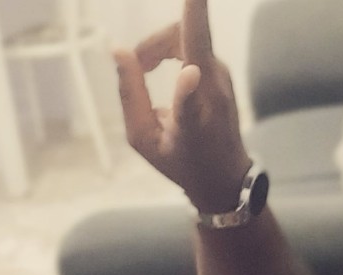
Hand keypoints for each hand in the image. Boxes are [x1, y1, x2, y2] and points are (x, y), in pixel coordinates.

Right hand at [114, 0, 251, 213]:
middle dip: (153, 42)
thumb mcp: (145, 140)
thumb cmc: (182, 162)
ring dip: (159, 46)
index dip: (193, 30)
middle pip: (182, 35)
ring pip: (187, 36)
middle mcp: (213, 89)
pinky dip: (168, 49)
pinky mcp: (222, 72)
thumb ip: (130, 96)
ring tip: (143, 67)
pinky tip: (153, 66)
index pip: (192, 75)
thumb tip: (119, 51)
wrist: (224, 176)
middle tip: (137, 62)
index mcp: (192, 116)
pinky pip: (193, 44)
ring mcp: (222, 76)